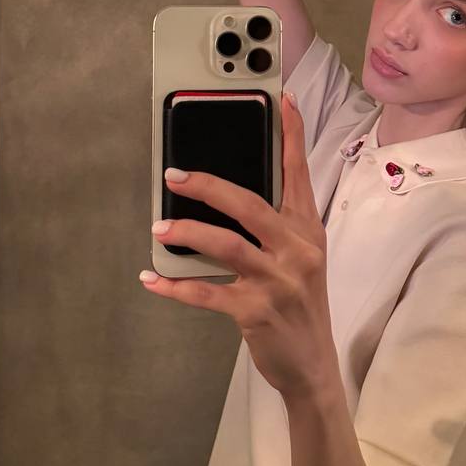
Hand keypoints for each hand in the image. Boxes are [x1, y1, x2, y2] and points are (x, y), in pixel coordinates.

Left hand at [140, 92, 337, 400]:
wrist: (312, 365)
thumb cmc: (300, 305)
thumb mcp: (301, 259)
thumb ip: (277, 227)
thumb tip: (229, 197)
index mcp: (306, 230)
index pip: (299, 174)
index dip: (291, 136)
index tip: (284, 100)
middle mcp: (296, 250)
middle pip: (249, 204)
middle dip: (208, 185)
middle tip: (175, 174)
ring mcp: (277, 280)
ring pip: (225, 244)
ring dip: (187, 231)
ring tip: (160, 225)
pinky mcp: (256, 311)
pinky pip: (206, 292)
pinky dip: (174, 286)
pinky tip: (152, 278)